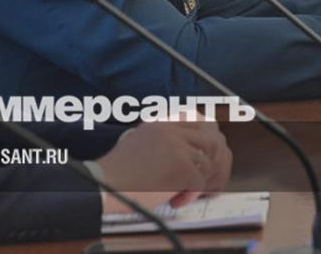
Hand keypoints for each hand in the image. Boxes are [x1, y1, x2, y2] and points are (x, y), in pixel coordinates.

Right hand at [97, 120, 230, 213]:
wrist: (105, 186)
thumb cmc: (119, 174)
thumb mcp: (142, 142)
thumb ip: (168, 141)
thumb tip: (199, 154)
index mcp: (163, 122)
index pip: (202, 121)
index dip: (210, 142)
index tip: (210, 159)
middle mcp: (172, 130)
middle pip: (213, 140)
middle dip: (215, 164)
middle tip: (206, 182)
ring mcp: (177, 146)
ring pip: (210, 163)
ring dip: (202, 182)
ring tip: (186, 193)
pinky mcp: (181, 165)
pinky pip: (200, 183)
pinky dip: (190, 196)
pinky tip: (175, 200)